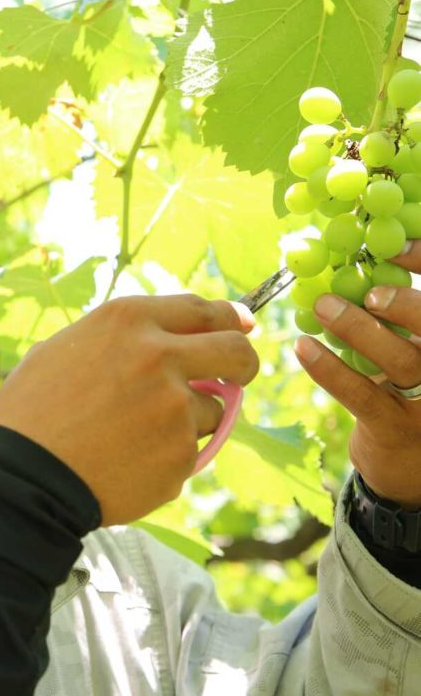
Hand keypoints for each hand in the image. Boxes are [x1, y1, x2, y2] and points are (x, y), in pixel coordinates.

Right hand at [0, 295, 258, 525]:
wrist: (25, 475)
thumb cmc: (33, 409)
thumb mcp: (66, 348)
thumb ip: (123, 340)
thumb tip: (168, 343)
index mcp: (128, 321)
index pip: (203, 309)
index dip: (230, 317)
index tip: (242, 325)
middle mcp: (160, 356)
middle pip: (235, 350)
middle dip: (243, 361)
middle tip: (236, 374)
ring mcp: (175, 407)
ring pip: (214, 410)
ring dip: (190, 419)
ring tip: (139, 434)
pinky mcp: (180, 454)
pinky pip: (191, 451)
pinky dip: (169, 456)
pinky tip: (129, 461)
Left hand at [295, 241, 420, 508]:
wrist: (411, 464)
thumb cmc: (409, 388)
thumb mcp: (414, 349)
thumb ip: (397, 316)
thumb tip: (353, 261)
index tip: (392, 247)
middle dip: (406, 305)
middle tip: (370, 290)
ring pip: (401, 361)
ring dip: (358, 329)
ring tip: (323, 305)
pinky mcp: (396, 430)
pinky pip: (361, 395)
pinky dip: (330, 369)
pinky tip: (302, 347)